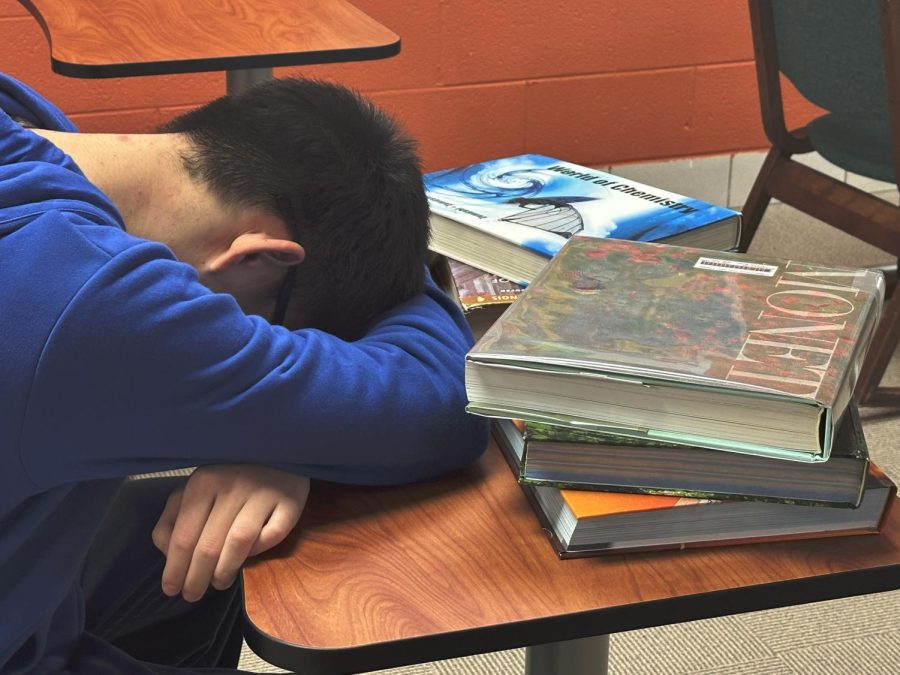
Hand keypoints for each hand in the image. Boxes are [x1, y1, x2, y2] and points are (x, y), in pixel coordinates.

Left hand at [151, 464, 309, 601]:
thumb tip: (166, 552)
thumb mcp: (195, 489)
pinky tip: (248, 559)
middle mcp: (232, 486)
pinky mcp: (291, 501)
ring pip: (239, 544)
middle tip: (192, 595)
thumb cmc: (230, 476)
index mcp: (203, 482)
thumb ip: (173, 517)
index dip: (175, 569)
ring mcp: (263, 493)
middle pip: (208, 546)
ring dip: (224, 572)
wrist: (277, 452)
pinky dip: (258, 552)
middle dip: (196, 579)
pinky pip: (272, 536)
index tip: (171, 589)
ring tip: (219, 584)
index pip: (183, 537)